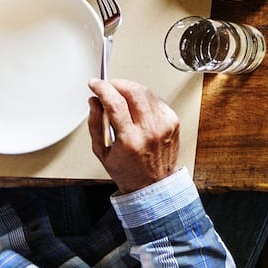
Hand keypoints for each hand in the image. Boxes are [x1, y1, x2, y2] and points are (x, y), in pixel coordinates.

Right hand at [87, 78, 180, 192]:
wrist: (154, 183)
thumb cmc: (128, 171)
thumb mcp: (102, 152)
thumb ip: (95, 124)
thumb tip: (95, 101)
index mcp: (130, 139)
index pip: (115, 103)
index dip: (103, 89)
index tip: (95, 84)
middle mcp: (150, 130)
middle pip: (134, 91)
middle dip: (117, 83)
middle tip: (108, 86)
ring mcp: (164, 124)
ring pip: (146, 93)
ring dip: (130, 88)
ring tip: (120, 95)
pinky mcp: (173, 121)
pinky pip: (156, 101)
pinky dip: (144, 98)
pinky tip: (136, 106)